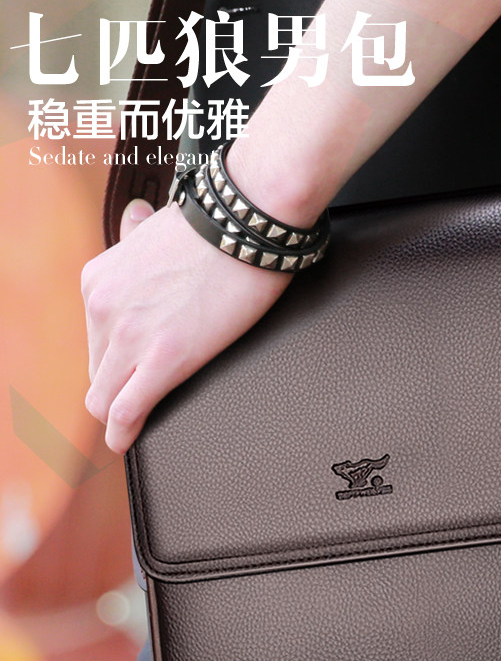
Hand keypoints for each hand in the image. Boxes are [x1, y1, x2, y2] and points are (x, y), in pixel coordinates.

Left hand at [82, 198, 291, 453]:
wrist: (245, 220)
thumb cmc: (215, 223)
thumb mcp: (154, 225)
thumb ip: (136, 232)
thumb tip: (136, 217)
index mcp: (99, 279)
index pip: (95, 339)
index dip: (114, 360)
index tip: (129, 373)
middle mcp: (103, 308)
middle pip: (97, 372)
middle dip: (116, 388)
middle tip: (139, 401)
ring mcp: (129, 336)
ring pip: (104, 398)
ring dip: (117, 417)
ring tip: (130, 430)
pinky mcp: (164, 359)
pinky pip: (127, 411)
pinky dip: (124, 434)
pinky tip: (126, 442)